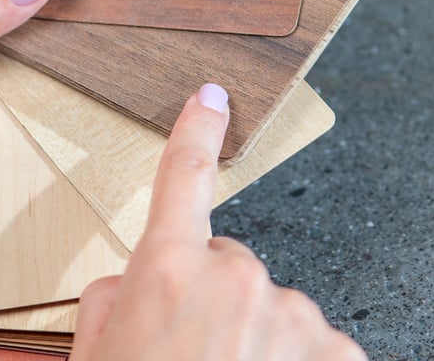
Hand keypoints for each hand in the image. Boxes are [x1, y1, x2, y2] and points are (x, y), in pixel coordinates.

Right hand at [70, 84, 367, 360]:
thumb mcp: (93, 357)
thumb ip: (113, 300)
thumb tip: (135, 280)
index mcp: (168, 272)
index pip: (182, 180)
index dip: (196, 134)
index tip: (212, 99)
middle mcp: (237, 279)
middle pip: (231, 267)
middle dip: (215, 305)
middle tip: (192, 360)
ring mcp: (295, 316)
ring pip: (276, 312)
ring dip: (260, 346)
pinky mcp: (341, 354)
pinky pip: (317, 349)